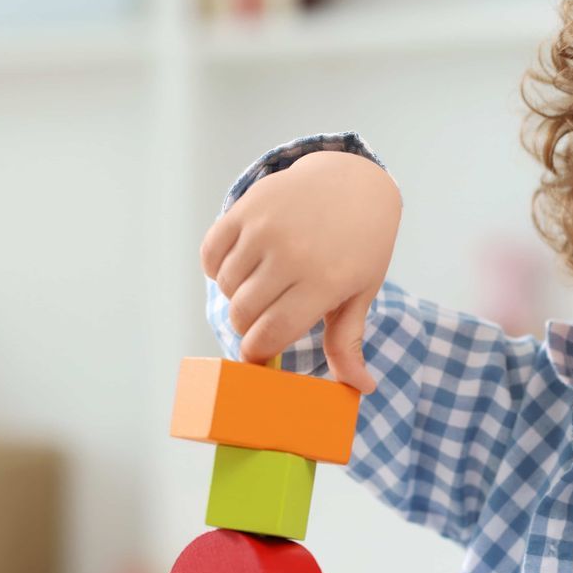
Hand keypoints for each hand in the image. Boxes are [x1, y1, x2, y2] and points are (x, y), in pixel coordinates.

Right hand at [199, 149, 399, 393]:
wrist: (353, 183)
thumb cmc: (359, 247)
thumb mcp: (360, 294)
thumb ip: (348, 342)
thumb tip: (361, 389)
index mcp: (324, 282)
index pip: (271, 334)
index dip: (257, 353)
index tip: (259, 356)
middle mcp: (293, 254)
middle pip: (243, 314)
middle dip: (248, 327)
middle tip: (265, 318)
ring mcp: (266, 227)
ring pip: (225, 287)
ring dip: (236, 295)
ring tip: (260, 287)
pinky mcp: (246, 208)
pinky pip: (211, 254)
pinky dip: (218, 267)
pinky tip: (242, 265)